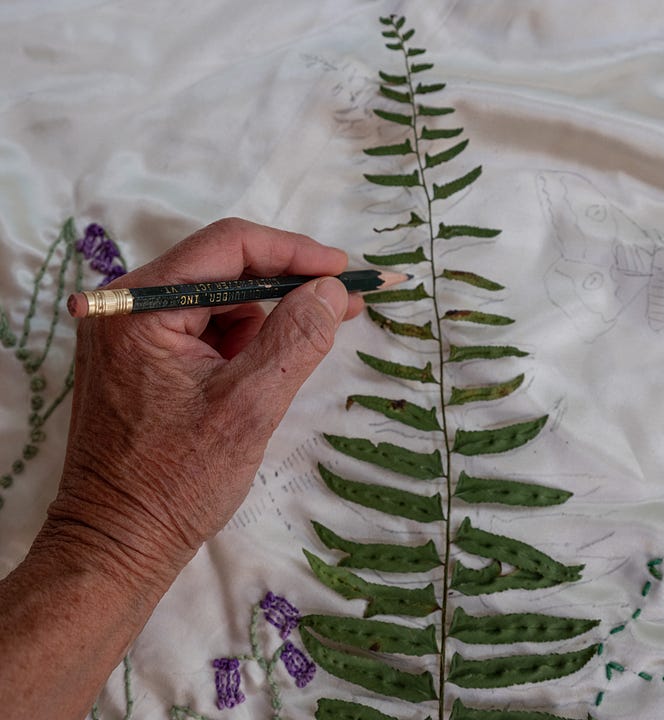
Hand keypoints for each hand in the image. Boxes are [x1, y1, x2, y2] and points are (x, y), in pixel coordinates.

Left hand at [42, 218, 362, 590]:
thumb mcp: (249, 407)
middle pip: (222, 268)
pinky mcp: (140, 357)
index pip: (228, 245)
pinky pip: (202, 328)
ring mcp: (130, 332)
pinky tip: (256, 374)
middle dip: (285, 286)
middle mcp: (127, 306)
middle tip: (341, 304)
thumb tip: (331, 288)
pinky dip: (239, 342)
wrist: (118, 544)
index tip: (343, 270)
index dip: (294, 251)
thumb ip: (295, 338)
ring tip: (290, 359)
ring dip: (262, 320)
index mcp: (141, 307)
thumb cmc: (176, 484)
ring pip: (216, 300)